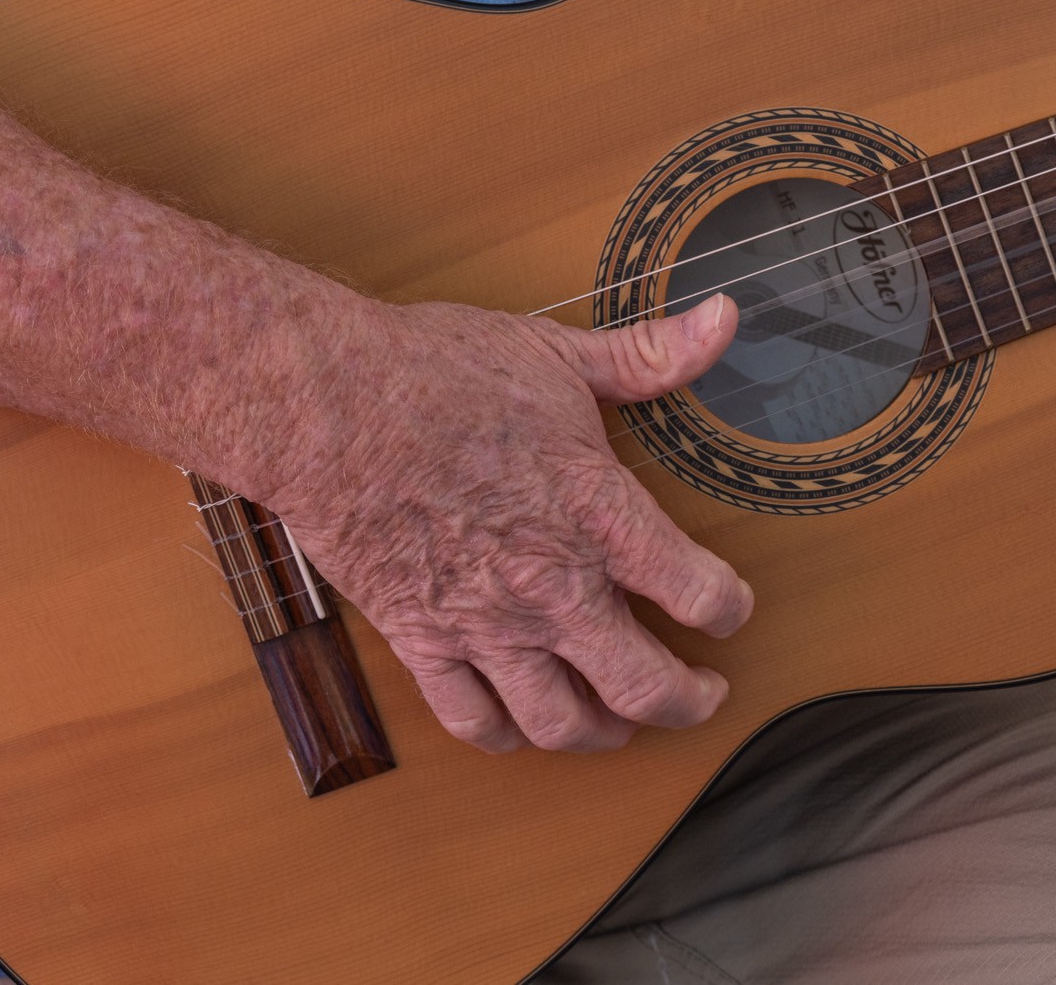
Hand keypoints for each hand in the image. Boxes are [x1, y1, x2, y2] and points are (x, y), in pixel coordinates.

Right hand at [268, 293, 751, 753]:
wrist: (324, 407)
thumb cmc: (435, 375)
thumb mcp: (557, 354)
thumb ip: (650, 355)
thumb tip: (723, 320)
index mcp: (598, 514)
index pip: (699, 594)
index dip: (731, 610)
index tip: (730, 609)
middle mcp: (551, 586)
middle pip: (643, 686)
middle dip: (687, 702)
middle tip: (703, 696)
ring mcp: (484, 623)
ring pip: (561, 722)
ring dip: (603, 732)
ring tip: (621, 723)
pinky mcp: (420, 638)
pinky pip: (471, 718)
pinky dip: (504, 736)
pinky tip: (519, 727)